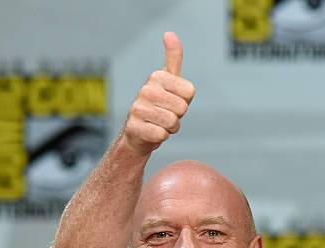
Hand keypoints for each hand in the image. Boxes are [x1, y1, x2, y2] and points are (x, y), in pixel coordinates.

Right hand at [123, 32, 194, 155]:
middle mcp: (146, 89)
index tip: (172, 102)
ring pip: (172, 122)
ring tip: (159, 124)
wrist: (138, 134)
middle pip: (182, 108)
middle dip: (178, 117)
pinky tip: (152, 132)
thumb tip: (169, 34)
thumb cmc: (158, 106)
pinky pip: (161, 134)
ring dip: (170, 128)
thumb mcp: (168, 81)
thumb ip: (173, 58)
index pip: (189, 92)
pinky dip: (161, 137)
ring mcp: (138, 108)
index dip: (185, 102)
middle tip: (166, 115)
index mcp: (157, 77)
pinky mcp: (135, 127)